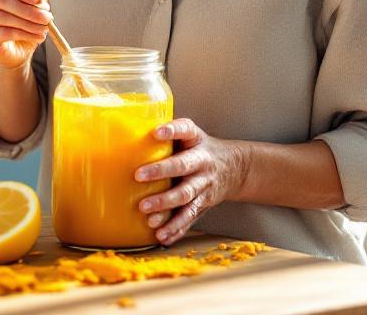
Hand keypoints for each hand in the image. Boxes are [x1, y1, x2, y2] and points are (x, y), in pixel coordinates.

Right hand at [0, 0, 51, 69]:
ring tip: (45, 28)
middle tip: (47, 17)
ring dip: (28, 23)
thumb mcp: (34, 1)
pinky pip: (2, 33)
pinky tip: (37, 36)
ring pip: (2, 17)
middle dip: (28, 9)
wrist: (16, 45)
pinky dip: (23, 34)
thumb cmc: (23, 16)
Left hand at [134, 118, 246, 245]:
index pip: (185, 130)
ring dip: (166, 207)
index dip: (172, 131)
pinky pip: (189, 218)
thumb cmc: (201, 149)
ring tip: (148, 218)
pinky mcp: (203, 205)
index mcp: (197, 142)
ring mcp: (204, 186)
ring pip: (186, 198)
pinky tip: (162, 237)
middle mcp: (202, 164)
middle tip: (138, 176)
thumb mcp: (192, 135)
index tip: (156, 132)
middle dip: (161, 172)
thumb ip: (169, 134)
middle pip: (182, 167)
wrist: (236, 169)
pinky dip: (176, 229)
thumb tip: (131, 129)